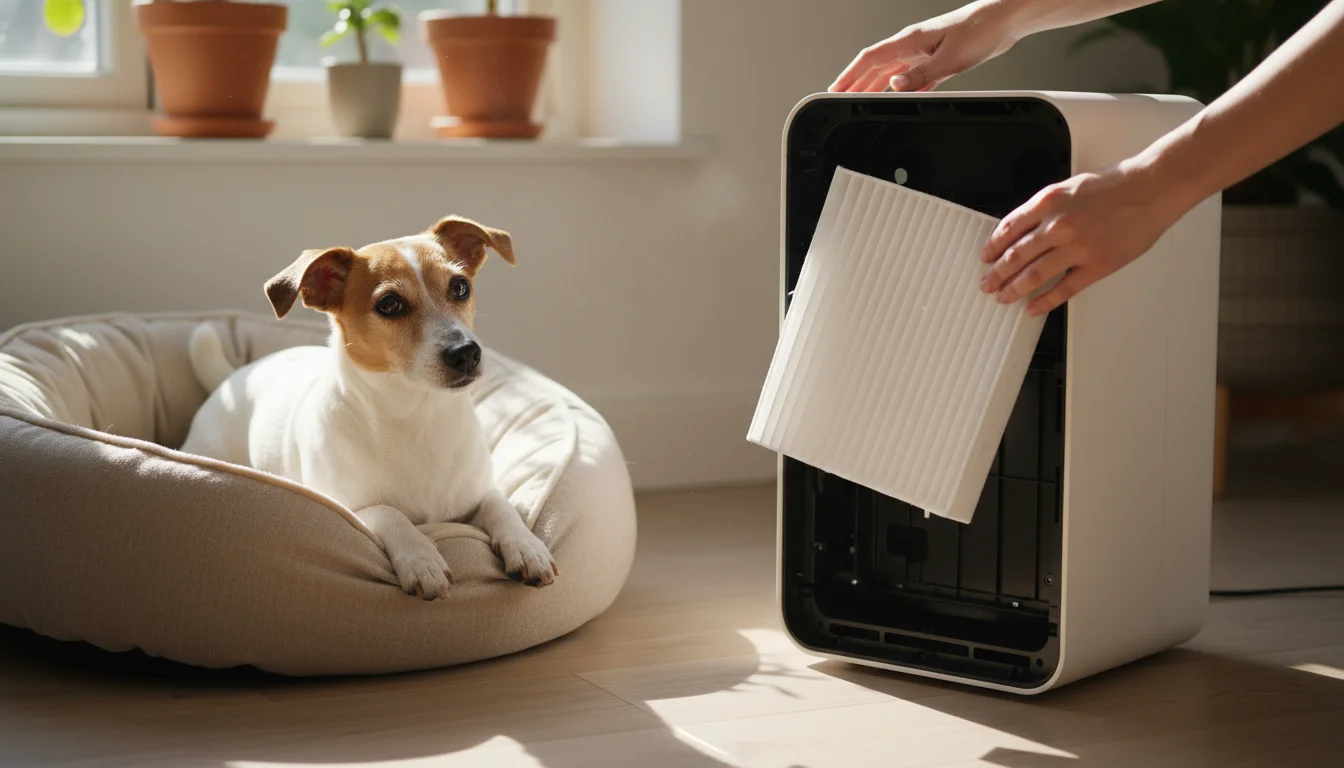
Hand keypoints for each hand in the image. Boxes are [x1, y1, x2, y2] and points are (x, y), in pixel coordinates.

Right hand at [829, 1, 1019, 92]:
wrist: (1004, 20)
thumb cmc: (980, 30)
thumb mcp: (949, 58)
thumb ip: (920, 75)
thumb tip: (894, 85)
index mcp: (909, 41)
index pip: (870, 60)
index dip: (850, 76)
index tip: (834, 89)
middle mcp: (912, 46)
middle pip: (875, 67)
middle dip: (856, 83)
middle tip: (839, 98)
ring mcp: (924, 53)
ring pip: (891, 73)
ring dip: (875, 87)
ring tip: (861, 100)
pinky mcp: (937, 60)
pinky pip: (911, 78)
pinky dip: (901, 90)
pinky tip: (897, 98)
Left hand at [979, 159, 1188, 315]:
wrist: (1152, 188)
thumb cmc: (1116, 184)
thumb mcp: (1070, 186)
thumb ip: (1046, 208)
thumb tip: (1024, 229)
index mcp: (1048, 202)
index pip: (1008, 229)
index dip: (993, 246)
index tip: (986, 256)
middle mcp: (1057, 226)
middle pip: (1016, 256)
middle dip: (996, 273)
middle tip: (986, 283)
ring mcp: (1077, 248)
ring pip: (1034, 275)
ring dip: (1013, 289)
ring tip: (1002, 297)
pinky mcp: (1096, 265)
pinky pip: (1063, 289)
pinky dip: (1045, 301)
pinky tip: (1033, 308)